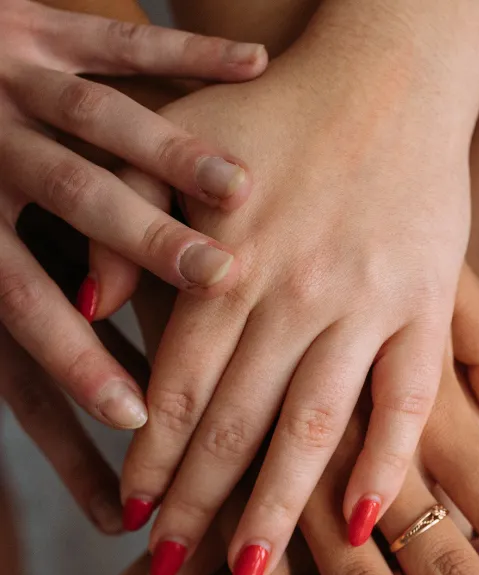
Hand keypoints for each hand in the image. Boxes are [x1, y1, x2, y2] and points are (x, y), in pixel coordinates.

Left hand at [0, 0, 268, 428]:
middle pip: (75, 198)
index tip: (138, 417)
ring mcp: (14, 81)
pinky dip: (185, 49)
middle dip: (144, 241)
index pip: (23, 307)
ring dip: (174, 151)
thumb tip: (77, 429)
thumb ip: (13, 328)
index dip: (76, 365)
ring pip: (99, 116)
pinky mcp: (35, 26)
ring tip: (241, 188)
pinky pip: (113, 33)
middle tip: (217, 279)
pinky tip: (252, 63)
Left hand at [112, 41, 475, 574]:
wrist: (393, 67)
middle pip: (236, 421)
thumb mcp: (179, 143)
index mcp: (228, 257)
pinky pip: (410, 398)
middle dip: (196, 504)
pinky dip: (388, 461)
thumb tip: (84, 310)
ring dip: (278, 509)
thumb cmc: (276, 108)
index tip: (130, 522)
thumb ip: (127, 228)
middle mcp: (296, 288)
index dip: (151, 459)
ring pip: (316, 425)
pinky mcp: (428, 304)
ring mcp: (368, 300)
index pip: (178, 384)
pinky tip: (365, 521)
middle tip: (166, 574)